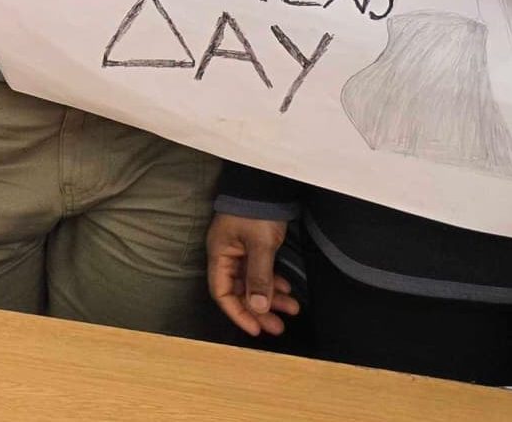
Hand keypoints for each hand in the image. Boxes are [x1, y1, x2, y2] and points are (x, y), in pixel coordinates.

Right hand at [207, 213, 297, 336]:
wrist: (267, 182)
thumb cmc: (257, 210)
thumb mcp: (260, 245)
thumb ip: (259, 277)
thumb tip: (258, 308)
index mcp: (220, 254)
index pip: (222, 293)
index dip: (238, 313)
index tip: (256, 329)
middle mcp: (227, 255)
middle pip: (239, 291)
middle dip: (259, 310)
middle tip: (279, 327)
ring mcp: (241, 251)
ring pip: (253, 283)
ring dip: (271, 298)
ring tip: (291, 309)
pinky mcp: (254, 246)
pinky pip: (261, 272)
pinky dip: (273, 282)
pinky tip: (287, 290)